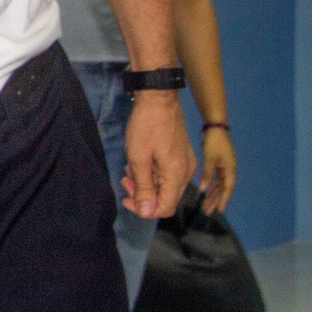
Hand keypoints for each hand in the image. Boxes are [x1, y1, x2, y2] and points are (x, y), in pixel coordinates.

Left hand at [120, 92, 194, 218]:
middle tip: (125, 182)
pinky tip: (139, 162)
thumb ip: (144, 187)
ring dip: (146, 183)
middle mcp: (186, 172)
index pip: (165, 207)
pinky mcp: (182, 155)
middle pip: (167, 198)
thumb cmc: (146, 126)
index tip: (127, 199)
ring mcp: (186, 163)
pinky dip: (153, 173)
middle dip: (144, 195)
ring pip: (166, 186)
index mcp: (177, 175)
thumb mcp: (138, 158)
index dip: (145, 209)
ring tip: (129, 170)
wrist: (159, 98)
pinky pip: (168, 174)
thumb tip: (147, 212)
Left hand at [198, 126, 236, 213]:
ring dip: (213, 194)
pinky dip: (211, 185)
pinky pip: (216, 178)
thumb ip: (207, 175)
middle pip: (223, 188)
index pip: (227, 188)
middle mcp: (229, 169)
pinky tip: (206, 191)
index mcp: (230, 169)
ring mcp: (225, 166)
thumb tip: (203, 190)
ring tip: (206, 205)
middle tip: (208, 211)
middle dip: (216, 200)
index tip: (219, 210)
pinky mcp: (219, 163)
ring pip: (219, 184)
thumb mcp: (210, 159)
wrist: (215, 128)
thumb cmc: (214, 143)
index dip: (223, 200)